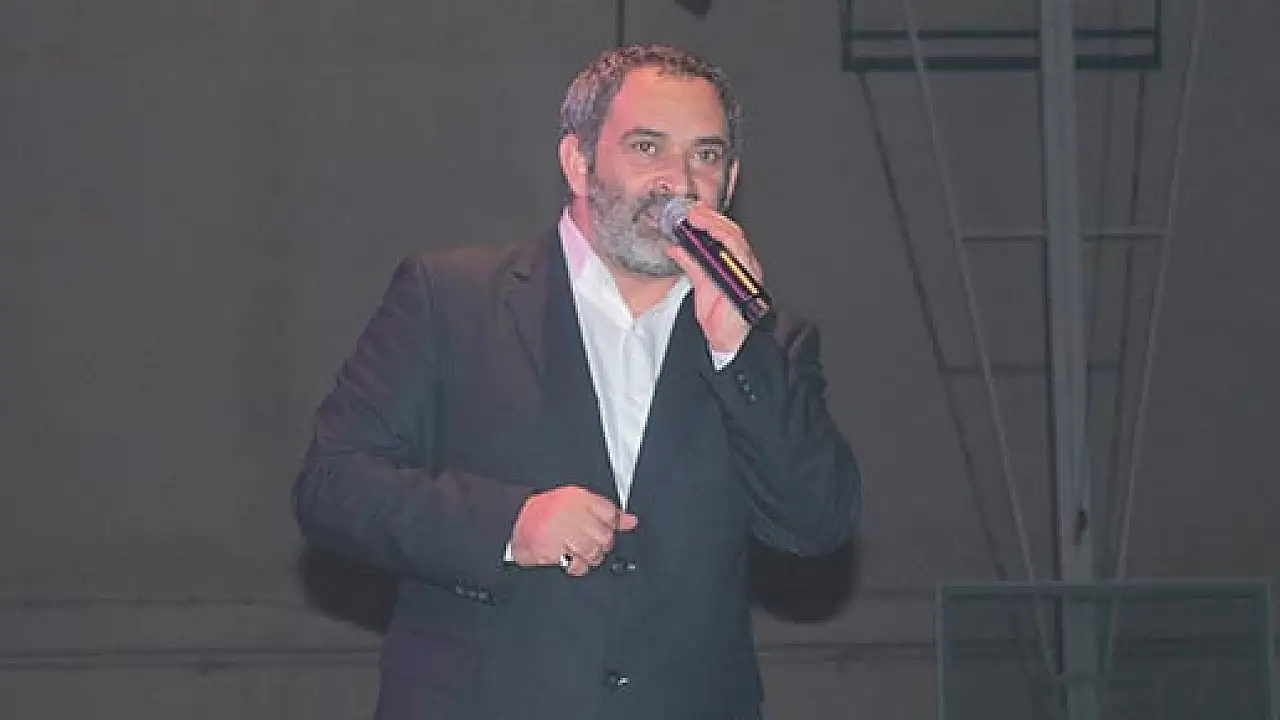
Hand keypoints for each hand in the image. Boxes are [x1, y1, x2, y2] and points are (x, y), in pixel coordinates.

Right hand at [510, 486, 637, 575]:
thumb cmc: (545, 512)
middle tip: (588, 543)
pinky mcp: (550, 551)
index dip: (610, 526)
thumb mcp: (575, 501)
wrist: (514, 519)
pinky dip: (576, 566)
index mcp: (577, 498)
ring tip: (578, 552)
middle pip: (604, 536)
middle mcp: (570, 513)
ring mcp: (559, 532)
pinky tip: (569, 559)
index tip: (605, 530)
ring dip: (589, 557)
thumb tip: (631, 521)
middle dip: (601, 544)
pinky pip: (574, 565)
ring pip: (592, 552)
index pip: (609, 513)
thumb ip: (604, 512)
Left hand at [664, 203, 761, 353]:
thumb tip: (676, 247)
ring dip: (715, 225)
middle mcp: (742, 264)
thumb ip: (690, 263)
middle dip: (710, 218)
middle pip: (731, 231)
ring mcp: (746, 271)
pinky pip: (738, 254)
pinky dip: (724, 240)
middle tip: (692, 211)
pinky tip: (710, 233)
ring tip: (697, 218)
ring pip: (735, 238)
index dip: (709, 219)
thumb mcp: (700, 284)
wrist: (729, 341)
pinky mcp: (746, 279)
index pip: (724, 233)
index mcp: (733, 263)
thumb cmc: (722, 316)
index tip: (693, 210)